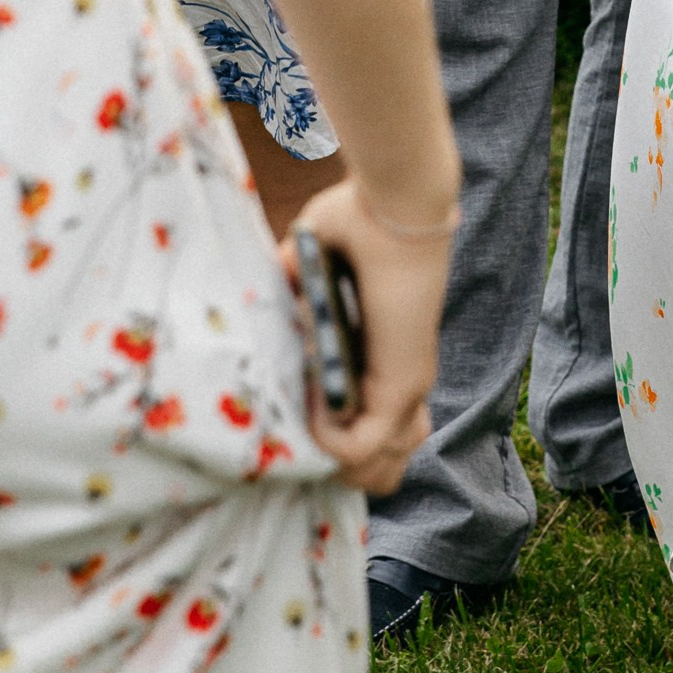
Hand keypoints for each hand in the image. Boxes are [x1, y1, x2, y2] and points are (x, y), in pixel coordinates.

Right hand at [284, 175, 453, 495]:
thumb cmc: (361, 217)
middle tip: (303, 432)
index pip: (382, 432)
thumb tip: (264, 297)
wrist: (395, 202)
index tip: (303, 414)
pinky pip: (359, 447)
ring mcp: (407, 386)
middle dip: (339, 467)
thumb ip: (291, 283)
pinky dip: (325, 439)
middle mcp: (406, 379)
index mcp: (390, 355)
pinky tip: (309, 398)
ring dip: (332, 461)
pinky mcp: (401, 384)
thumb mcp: (312, 259)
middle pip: (387, 466)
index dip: (340, 438)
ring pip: (382, 470)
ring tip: (304, 424)